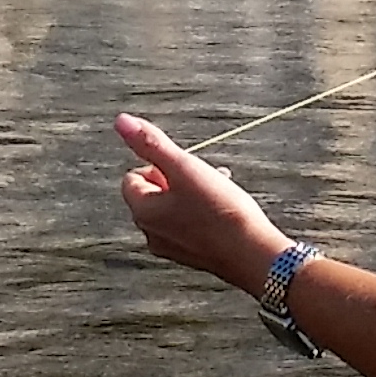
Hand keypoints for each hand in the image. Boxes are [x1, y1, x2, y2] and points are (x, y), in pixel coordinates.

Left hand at [114, 113, 293, 294]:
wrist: (253, 253)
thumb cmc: (221, 212)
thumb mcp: (185, 168)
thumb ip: (152, 144)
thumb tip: (123, 122)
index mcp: (143, 212)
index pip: (133, 177)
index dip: (159, 166)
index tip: (185, 169)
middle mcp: (151, 233)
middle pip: (153, 193)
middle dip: (177, 180)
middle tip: (203, 180)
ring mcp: (171, 247)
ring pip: (173, 208)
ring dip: (191, 195)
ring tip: (218, 192)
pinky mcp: (191, 254)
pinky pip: (188, 225)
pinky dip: (201, 213)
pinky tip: (223, 210)